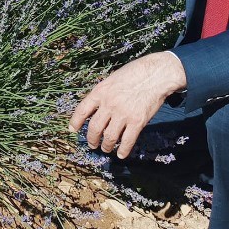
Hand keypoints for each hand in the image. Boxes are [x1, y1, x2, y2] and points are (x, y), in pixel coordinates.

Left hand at [68, 52, 186, 159]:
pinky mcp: (137, 121)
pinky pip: (127, 141)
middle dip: (91, 139)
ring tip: (105, 148)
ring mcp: (123, 114)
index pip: (82, 110)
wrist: (156, 74)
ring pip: (109, 137)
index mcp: (100, 92)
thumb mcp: (112, 79)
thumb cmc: (134, 74)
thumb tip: (96, 107)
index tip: (72, 130)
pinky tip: (121, 154)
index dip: (75, 122)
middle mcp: (109, 104)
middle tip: (92, 144)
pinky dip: (123, 150)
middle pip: (94, 127)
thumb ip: (103, 93)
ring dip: (106, 146)